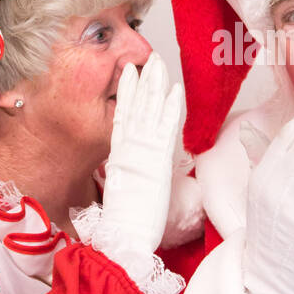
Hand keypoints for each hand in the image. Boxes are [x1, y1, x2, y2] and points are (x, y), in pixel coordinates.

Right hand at [102, 53, 182, 258]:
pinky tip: (175, 90)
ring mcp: (142, 150)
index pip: (121, 115)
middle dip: (143, 80)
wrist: (124, 236)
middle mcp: (128, 147)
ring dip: (156, 85)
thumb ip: (126, 169)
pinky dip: (170, 107)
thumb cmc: (125, 221)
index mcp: (118, 153)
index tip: (129, 71)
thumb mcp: (123, 188)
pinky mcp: (157, 158)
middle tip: (149, 58)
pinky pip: (165, 127)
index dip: (126, 92)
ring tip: (160, 63)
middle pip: (135, 106)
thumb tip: (130, 162)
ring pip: (148, 110)